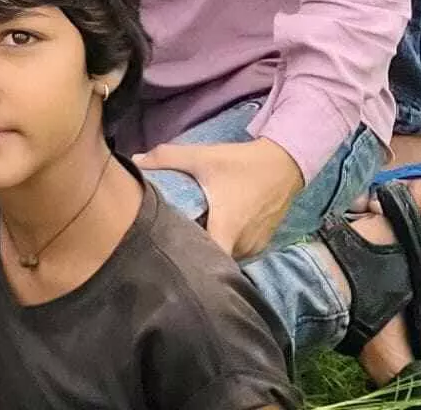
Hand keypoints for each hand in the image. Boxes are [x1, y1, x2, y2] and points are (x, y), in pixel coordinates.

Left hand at [137, 136, 306, 256]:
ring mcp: (255, 247)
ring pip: (227, 258)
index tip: (169, 256)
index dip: (188, 264)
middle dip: (194, 255)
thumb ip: (167, 158)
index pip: (207, 264)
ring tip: (192, 237)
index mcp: (226, 229)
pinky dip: (226, 245)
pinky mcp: (262, 244)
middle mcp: (243, 245)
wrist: (285, 162)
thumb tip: (135, 160)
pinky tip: (214, 231)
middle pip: (214, 262)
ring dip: (212, 250)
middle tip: (172, 242)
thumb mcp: (203, 157)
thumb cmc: (242, 163)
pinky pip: (238, 252)